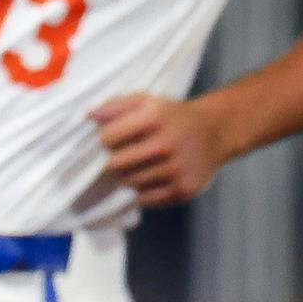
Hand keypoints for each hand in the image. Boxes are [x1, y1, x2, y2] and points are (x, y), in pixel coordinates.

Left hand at [90, 94, 232, 207]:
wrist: (214, 131)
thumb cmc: (172, 116)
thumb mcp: (147, 101)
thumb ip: (116, 106)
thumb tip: (88, 115)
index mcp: (154, 119)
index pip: (108, 137)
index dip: (105, 139)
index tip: (110, 140)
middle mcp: (166, 145)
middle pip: (116, 164)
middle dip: (112, 161)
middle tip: (119, 157)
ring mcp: (176, 170)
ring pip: (130, 182)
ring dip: (127, 176)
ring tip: (136, 166)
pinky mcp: (183, 190)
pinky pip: (147, 199)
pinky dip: (141, 192)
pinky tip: (148, 179)